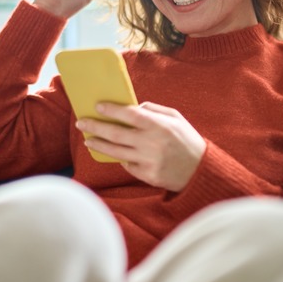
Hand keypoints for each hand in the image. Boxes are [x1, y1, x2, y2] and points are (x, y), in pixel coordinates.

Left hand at [76, 102, 206, 191]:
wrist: (200, 170)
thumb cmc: (187, 140)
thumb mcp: (176, 118)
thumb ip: (154, 110)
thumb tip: (133, 107)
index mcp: (159, 126)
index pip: (130, 114)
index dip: (112, 110)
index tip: (97, 106)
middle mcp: (151, 143)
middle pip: (116, 134)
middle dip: (96, 127)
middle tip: (82, 122)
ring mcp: (148, 161)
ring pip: (116, 152)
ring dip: (99, 145)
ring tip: (88, 140)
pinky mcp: (147, 175)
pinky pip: (127, 165)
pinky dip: (120, 158)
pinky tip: (114, 153)